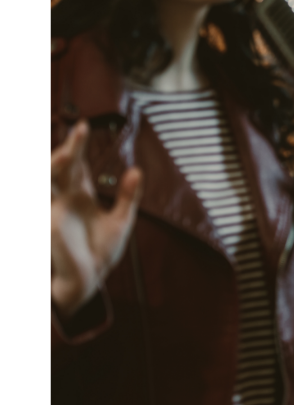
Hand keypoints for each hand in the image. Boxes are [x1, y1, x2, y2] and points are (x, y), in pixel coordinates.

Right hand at [51, 121, 142, 316]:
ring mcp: (54, 210)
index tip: (84, 124)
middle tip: (81, 129)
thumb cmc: (100, 250)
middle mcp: (63, 198)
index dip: (78, 144)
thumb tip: (136, 169)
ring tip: (70, 152)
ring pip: (49, 180)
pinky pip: (48, 206)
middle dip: (70, 148)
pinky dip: (48, 192)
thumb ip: (128, 195)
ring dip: (57, 164)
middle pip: (62, 166)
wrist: (90, 280)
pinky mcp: (51, 225)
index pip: (77, 164)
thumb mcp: (121, 219)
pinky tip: (54, 181)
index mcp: (79, 194)